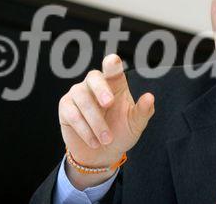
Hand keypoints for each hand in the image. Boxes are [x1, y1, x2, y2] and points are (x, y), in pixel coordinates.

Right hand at [59, 54, 154, 169]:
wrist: (102, 154)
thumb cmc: (121, 132)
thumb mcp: (136, 124)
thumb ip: (143, 111)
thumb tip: (150, 97)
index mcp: (115, 83)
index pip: (112, 68)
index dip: (112, 63)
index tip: (113, 61)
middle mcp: (95, 84)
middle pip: (94, 77)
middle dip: (101, 89)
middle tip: (109, 103)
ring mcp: (78, 94)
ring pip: (83, 98)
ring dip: (96, 121)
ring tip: (106, 139)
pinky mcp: (66, 107)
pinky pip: (72, 114)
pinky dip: (84, 129)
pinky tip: (95, 142)